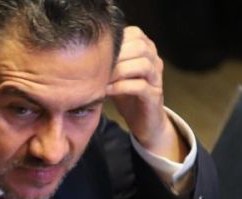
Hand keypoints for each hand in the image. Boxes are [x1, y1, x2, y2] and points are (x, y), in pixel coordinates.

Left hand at [107, 26, 182, 160]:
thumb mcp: (115, 73)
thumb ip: (108, 59)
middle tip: (97, 67)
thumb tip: (84, 48)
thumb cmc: (126, 95)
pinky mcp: (155, 96)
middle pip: (139, 46)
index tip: (98, 53)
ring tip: (102, 80)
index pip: (134, 33)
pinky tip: (107, 91)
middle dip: (116, 55)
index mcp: (147, 50)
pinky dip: (120, 87)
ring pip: (142, 64)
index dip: (116, 41)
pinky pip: (140, 86)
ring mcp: (157, 78)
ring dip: (118, 71)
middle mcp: (155, 60)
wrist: (144, 122)